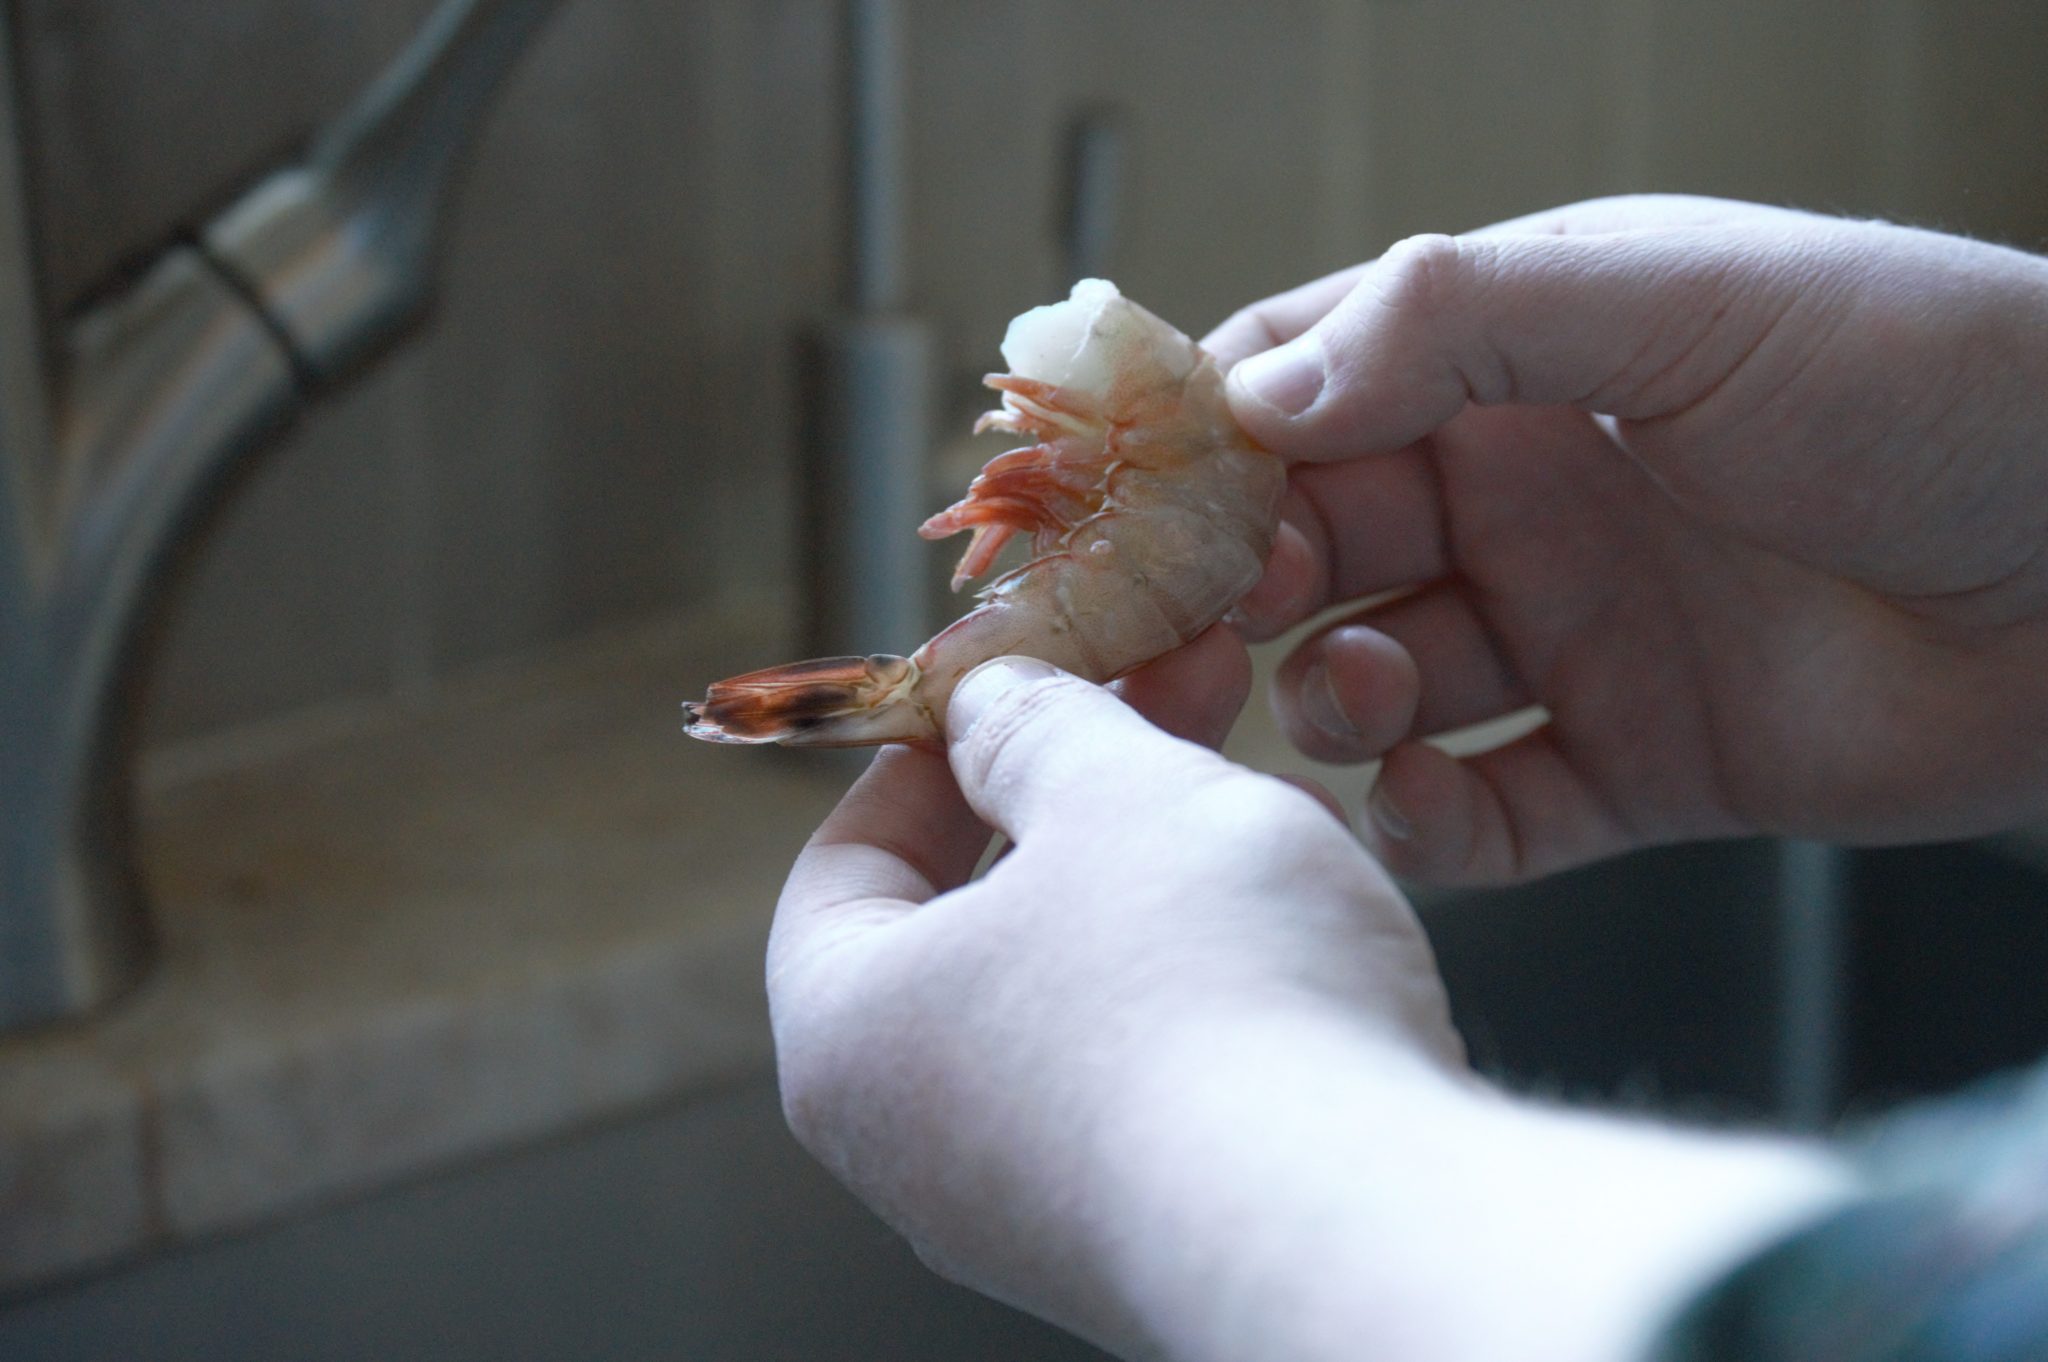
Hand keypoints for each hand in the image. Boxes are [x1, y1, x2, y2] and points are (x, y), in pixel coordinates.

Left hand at [770, 628, 1850, 1361]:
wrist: (1358, 1230)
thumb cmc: (1200, 989)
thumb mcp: (1111, 793)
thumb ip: (1034, 727)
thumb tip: (989, 708)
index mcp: (850, 1030)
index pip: (848, 858)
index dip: (938, 747)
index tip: (1024, 681)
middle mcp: (917, 1145)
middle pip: (975, 920)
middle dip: (1084, 791)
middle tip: (1182, 689)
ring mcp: (1032, 1207)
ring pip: (1081, 992)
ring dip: (1164, 874)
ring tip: (1273, 789)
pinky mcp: (1151, 1239)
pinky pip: (1158, 1076)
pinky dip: (1212, 978)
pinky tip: (1306, 912)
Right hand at [1206, 195, 2047, 883]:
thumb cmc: (1923, 380)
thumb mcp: (1675, 295)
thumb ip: (1453, 321)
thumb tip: (1255, 398)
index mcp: (1514, 360)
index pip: (1299, 387)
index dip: (1198, 444)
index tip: (1118, 504)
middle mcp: (1526, 496)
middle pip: (1310, 546)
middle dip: (1235, 589)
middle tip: (1198, 632)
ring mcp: (1578, 636)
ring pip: (1380, 681)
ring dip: (1336, 698)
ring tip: (1365, 696)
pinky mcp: (1638, 764)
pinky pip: (1492, 813)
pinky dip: (1434, 824)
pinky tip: (1425, 802)